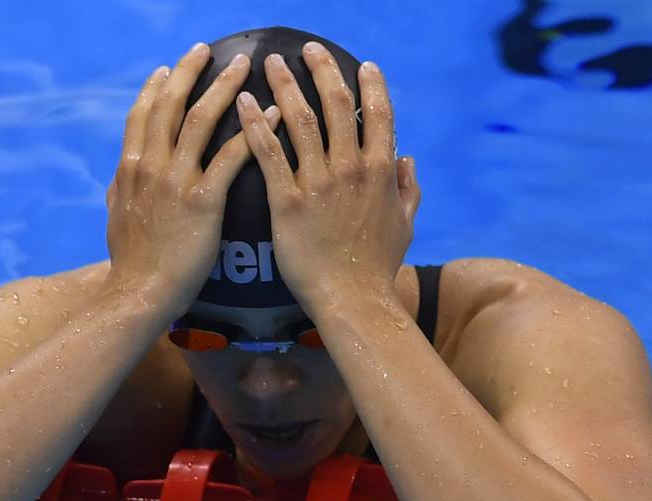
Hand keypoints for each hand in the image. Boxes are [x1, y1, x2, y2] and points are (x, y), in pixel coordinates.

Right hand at [105, 44, 280, 311]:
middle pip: (171, 106)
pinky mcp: (202, 201)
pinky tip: (272, 114)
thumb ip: (123, 188)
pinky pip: (231, 157)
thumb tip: (123, 170)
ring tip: (244, 66)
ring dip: (224, 88)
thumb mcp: (117, 217)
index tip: (168, 68)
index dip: (155, 88)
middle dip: (190, 73)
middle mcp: (151, 167)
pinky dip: (253, 132)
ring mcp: (176, 182)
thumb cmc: (132, 263)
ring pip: (201, 120)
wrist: (139, 293)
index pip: (142, 115)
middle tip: (208, 50)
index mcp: (130, 168)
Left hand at [236, 43, 420, 308]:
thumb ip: (409, 189)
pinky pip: (269, 154)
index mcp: (381, 172)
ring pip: (301, 120)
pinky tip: (242, 102)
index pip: (380, 115)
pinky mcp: (288, 202)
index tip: (363, 65)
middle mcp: (352, 169)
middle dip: (322, 70)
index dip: (372, 86)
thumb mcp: (405, 226)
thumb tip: (409, 160)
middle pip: (337, 104)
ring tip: (271, 62)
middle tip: (307, 49)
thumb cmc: (377, 268)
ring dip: (285, 85)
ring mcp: (319, 183)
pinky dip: (254, 124)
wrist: (352, 300)